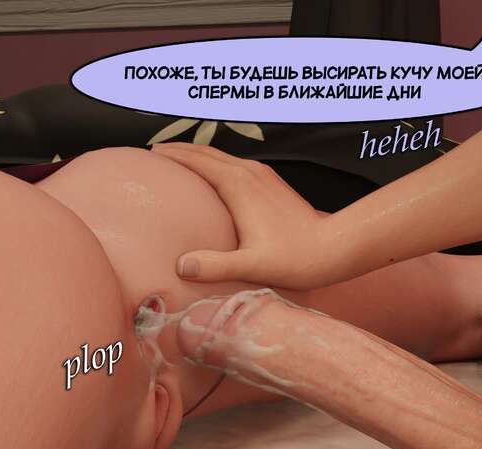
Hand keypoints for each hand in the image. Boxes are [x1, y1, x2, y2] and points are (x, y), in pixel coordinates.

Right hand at [151, 143, 330, 289]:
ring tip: (175, 159)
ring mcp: (261, 174)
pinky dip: (214, 162)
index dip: (172, 156)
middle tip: (152, 152)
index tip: (148, 154)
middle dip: (179, 150)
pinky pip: (233, 163)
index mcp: (238, 185)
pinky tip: (210, 175)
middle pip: (206, 152)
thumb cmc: (294, 259)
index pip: (196, 161)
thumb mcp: (252, 266)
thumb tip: (181, 265)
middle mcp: (249, 172)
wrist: (333, 247)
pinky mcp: (270, 181)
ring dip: (196, 154)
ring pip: (220, 155)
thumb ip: (216, 266)